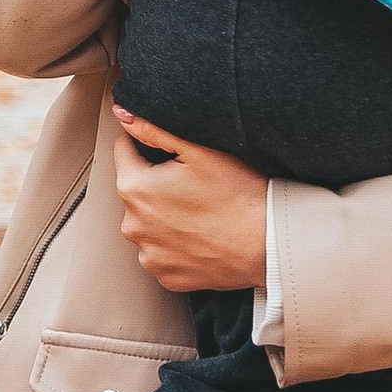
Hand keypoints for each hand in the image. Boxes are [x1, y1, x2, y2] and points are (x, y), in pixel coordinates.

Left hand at [113, 108, 273, 291]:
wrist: (267, 243)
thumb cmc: (237, 193)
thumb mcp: (198, 150)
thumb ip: (153, 129)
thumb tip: (123, 115)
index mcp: (134, 188)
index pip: (125, 152)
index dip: (148, 146)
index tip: (174, 155)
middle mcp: (133, 226)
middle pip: (137, 190)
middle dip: (157, 183)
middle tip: (194, 183)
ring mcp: (149, 255)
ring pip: (149, 223)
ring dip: (164, 216)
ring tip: (200, 211)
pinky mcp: (166, 276)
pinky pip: (163, 252)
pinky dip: (176, 243)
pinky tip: (201, 235)